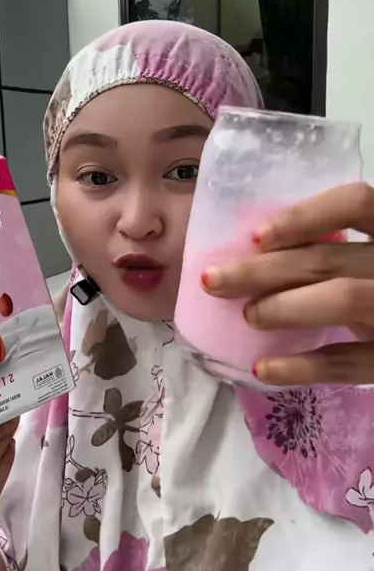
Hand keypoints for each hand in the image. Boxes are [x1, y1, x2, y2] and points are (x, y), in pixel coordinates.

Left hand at [201, 182, 373, 386]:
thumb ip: (348, 243)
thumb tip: (264, 246)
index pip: (356, 203)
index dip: (305, 216)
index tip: (256, 237)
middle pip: (330, 258)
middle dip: (264, 269)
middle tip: (214, 280)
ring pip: (344, 299)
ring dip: (286, 306)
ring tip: (248, 315)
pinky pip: (350, 363)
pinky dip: (303, 367)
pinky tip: (262, 368)